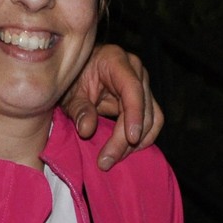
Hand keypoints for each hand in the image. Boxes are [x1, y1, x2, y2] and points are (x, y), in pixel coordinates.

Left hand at [63, 44, 163, 169]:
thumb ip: (79, 109)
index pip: (132, 89)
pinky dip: (142, 139)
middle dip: (127, 138)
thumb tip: (87, 130)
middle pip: (143, 108)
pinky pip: (152, 121)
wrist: (77, 72)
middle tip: (106, 161)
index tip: (130, 138)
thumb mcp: (70, 93)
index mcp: (116, 60)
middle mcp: (135, 70)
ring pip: (152, 118)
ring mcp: (142, 84)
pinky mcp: (144, 99)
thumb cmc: (73, 78)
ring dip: (136, 143)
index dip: (134, 115)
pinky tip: (125, 151)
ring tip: (113, 159)